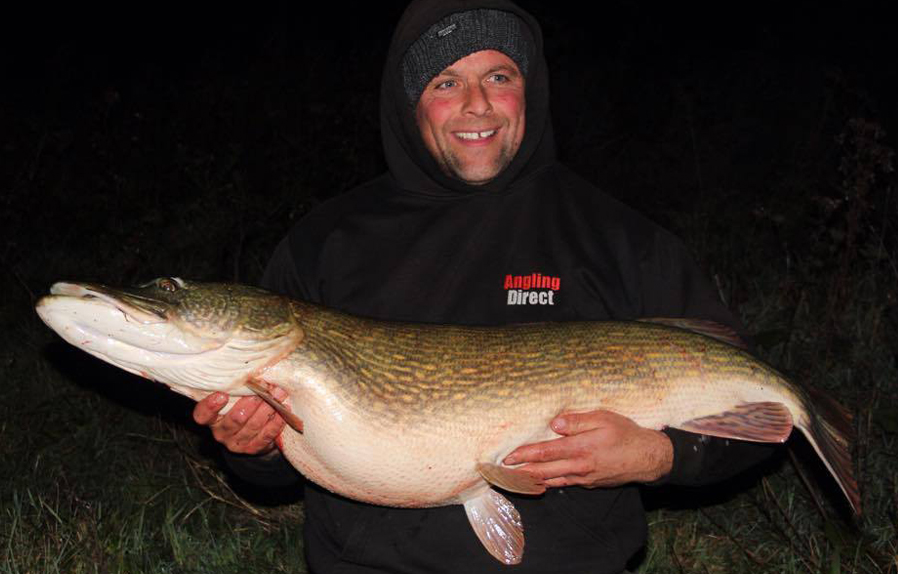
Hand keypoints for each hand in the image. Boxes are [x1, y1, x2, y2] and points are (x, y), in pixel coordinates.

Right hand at [193, 390, 286, 455]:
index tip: (222, 394)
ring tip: (278, 393)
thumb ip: (235, 387)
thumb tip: (251, 366)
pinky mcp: (254, 448)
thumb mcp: (233, 397)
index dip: (210, 406)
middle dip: (251, 402)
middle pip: (235, 419)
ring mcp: (237, 442)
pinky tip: (283, 409)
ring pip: (253, 425)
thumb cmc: (240, 406)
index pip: (202, 415)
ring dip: (268, 408)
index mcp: (211, 419)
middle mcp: (221, 432)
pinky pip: (266, 435)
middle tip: (264, 388)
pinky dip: (276, 422)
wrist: (252, 434)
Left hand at [502, 410, 672, 487]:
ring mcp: (583, 478)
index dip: (524, 455)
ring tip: (513, 479)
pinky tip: (540, 481)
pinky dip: (548, 483)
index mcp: (580, 448)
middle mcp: (578, 466)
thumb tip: (554, 424)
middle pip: (542, 472)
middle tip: (501, 473)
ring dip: (531, 480)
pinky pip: (564, 483)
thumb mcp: (604, 418)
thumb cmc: (626, 434)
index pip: (544, 453)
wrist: (649, 458)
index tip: (507, 457)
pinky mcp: (589, 483)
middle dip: (519, 472)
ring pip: (551, 481)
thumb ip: (578, 421)